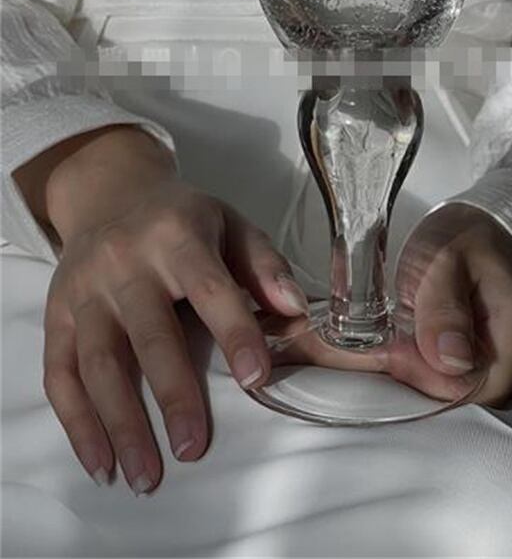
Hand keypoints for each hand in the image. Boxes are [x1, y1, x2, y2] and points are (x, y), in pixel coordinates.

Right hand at [15, 126, 307, 494]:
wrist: (109, 195)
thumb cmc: (182, 219)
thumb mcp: (230, 223)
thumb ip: (264, 265)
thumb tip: (295, 311)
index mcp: (176, 235)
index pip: (210, 288)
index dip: (234, 332)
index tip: (255, 379)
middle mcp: (125, 262)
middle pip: (149, 334)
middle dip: (173, 394)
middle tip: (194, 448)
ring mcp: (84, 291)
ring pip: (99, 363)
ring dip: (121, 424)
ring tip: (146, 477)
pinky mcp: (57, 315)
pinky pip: (60, 375)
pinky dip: (78, 424)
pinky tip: (102, 463)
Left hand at [391, 203, 511, 405]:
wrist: (474, 224)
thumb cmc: (463, 237)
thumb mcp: (443, 260)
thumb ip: (444, 309)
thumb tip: (450, 359)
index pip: (480, 394)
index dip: (432, 383)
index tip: (398, 355)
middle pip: (474, 404)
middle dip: (425, 383)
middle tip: (390, 349)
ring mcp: (509, 362)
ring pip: (467, 397)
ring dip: (426, 379)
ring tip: (399, 343)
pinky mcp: (491, 361)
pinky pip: (463, 384)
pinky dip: (432, 372)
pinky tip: (412, 348)